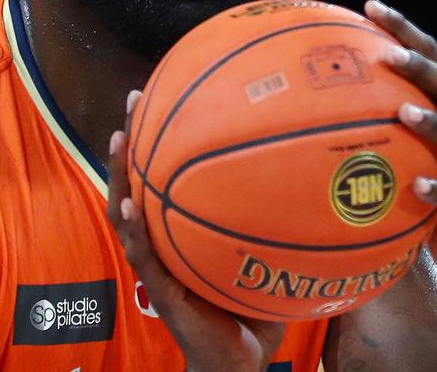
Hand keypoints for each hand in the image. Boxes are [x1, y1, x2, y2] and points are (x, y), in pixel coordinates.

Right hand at [107, 90, 285, 371]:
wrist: (242, 360)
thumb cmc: (254, 301)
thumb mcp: (265, 248)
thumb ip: (276, 214)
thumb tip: (317, 167)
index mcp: (179, 227)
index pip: (161, 173)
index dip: (157, 134)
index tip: (161, 91)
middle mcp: (163, 239)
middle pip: (136, 180)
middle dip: (132, 140)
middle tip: (134, 99)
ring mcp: (157, 264)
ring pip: (126, 211)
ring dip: (119, 175)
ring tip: (119, 140)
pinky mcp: (161, 291)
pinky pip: (142, 255)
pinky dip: (132, 228)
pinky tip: (130, 205)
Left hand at [364, 0, 436, 286]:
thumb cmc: (423, 190)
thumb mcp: (401, 152)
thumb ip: (371, 124)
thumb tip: (303, 103)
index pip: (430, 57)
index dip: (404, 30)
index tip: (371, 6)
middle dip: (421, 66)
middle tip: (388, 55)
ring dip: (433, 122)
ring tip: (405, 113)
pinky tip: (416, 186)